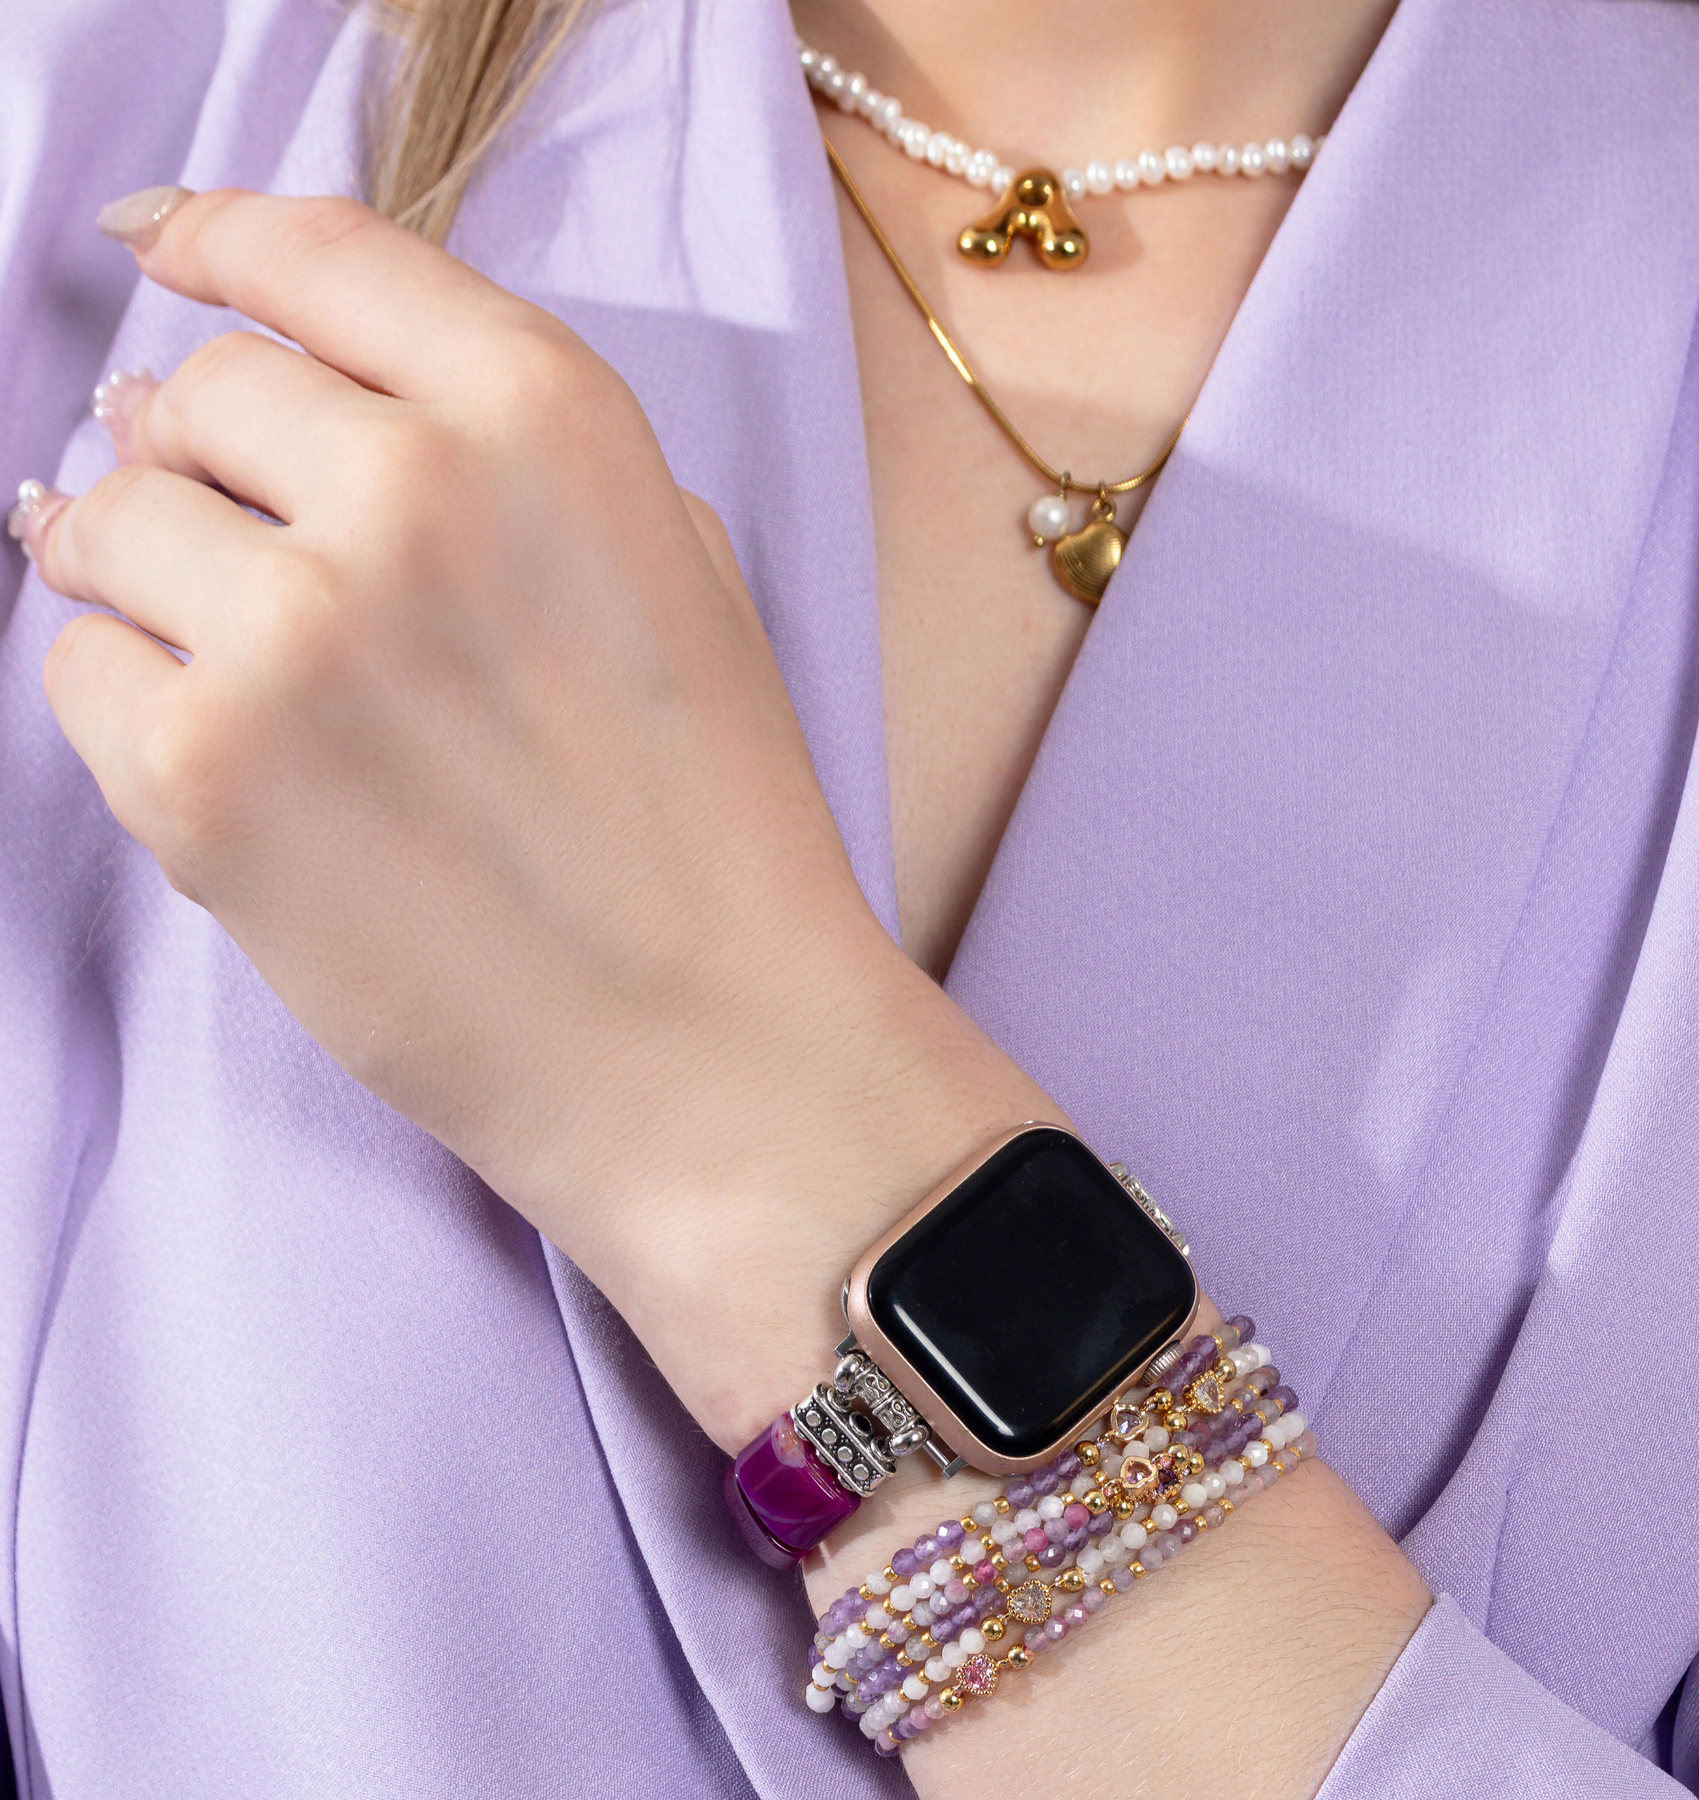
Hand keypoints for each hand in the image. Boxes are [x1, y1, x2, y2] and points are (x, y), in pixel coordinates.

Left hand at [24, 190, 1054, 1444]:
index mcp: (549, 418)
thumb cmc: (710, 820)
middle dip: (206, 456)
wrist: (712, 1045)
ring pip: (105, 518)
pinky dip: (132, 704)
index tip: (170, 255)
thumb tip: (276, 406)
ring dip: (151, 575)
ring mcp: (295, 632)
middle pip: (197, 388)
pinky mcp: (204, 777)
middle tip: (258, 547)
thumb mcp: (670, 569)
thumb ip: (502, 449)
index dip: (222, 242)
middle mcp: (413, 491)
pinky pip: (75, 667)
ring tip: (251, 670)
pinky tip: (240, 767)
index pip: (318, 250)